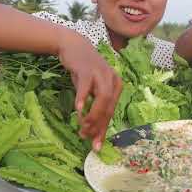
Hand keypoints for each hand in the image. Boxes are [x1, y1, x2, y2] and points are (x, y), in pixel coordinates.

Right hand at [58, 33, 121, 150]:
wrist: (74, 46)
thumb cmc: (84, 71)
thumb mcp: (91, 89)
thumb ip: (93, 107)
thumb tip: (91, 131)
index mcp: (117, 86)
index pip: (111, 112)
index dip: (103, 129)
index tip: (96, 145)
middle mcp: (112, 80)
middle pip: (108, 107)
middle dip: (98, 125)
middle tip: (86, 137)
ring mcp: (101, 73)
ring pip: (102, 98)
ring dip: (93, 115)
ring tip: (83, 127)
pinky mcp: (87, 69)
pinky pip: (86, 86)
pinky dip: (83, 97)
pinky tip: (78, 109)